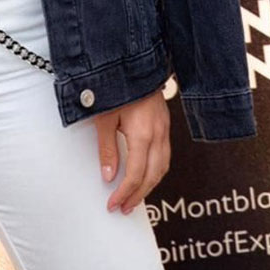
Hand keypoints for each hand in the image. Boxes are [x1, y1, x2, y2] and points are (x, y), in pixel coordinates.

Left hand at [95, 87, 170, 214]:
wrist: (133, 62)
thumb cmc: (117, 86)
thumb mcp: (104, 118)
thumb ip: (107, 148)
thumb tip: (108, 176)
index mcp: (142, 134)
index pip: (135, 175)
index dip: (124, 193)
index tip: (113, 204)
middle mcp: (158, 134)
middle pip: (152, 176)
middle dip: (138, 195)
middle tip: (123, 208)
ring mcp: (165, 129)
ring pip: (163, 167)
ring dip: (149, 185)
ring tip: (134, 197)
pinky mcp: (165, 123)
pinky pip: (165, 155)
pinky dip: (156, 170)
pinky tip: (146, 174)